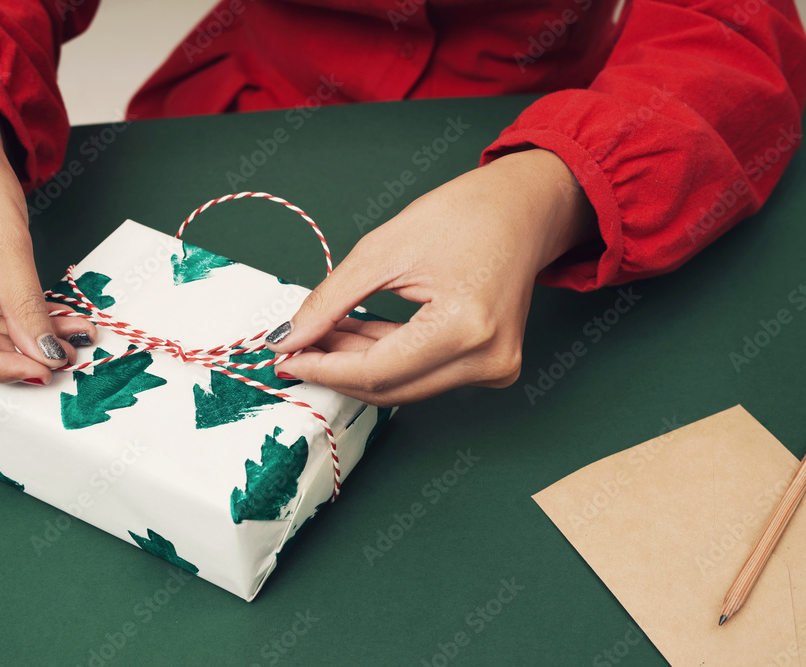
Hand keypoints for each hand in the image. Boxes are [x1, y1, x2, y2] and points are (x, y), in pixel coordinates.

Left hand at [265, 149, 594, 405]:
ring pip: (403, 385)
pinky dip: (386, 358)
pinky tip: (358, 334)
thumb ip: (330, 300)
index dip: (324, 367)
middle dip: (336, 368)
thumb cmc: (464, 216)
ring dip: (358, 363)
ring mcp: (496, 369)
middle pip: (389, 387)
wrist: (522, 209)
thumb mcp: (384, 250)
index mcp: (466, 327)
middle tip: (296, 346)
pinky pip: (423, 375)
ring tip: (325, 332)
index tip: (284, 357)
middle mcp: (488, 359)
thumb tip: (289, 338)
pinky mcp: (493, 367)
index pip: (376, 371)